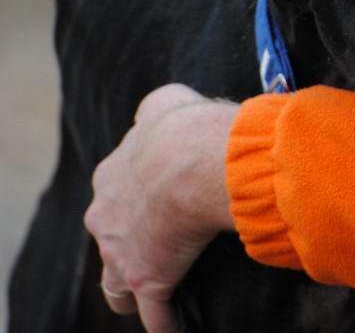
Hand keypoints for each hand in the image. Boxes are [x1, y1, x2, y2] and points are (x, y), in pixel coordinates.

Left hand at [84, 83, 238, 332]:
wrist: (189, 160)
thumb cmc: (182, 129)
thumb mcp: (164, 102)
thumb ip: (156, 109)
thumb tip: (159, 112)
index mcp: (111, 179)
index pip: (114, 199)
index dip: (134, 205)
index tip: (155, 206)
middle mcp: (106, 217)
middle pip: (109, 242)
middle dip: (126, 247)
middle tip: (156, 248)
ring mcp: (123, 253)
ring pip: (117, 285)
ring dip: (132, 292)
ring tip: (151, 296)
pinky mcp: (149, 280)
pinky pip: (156, 315)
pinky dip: (165, 324)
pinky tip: (175, 329)